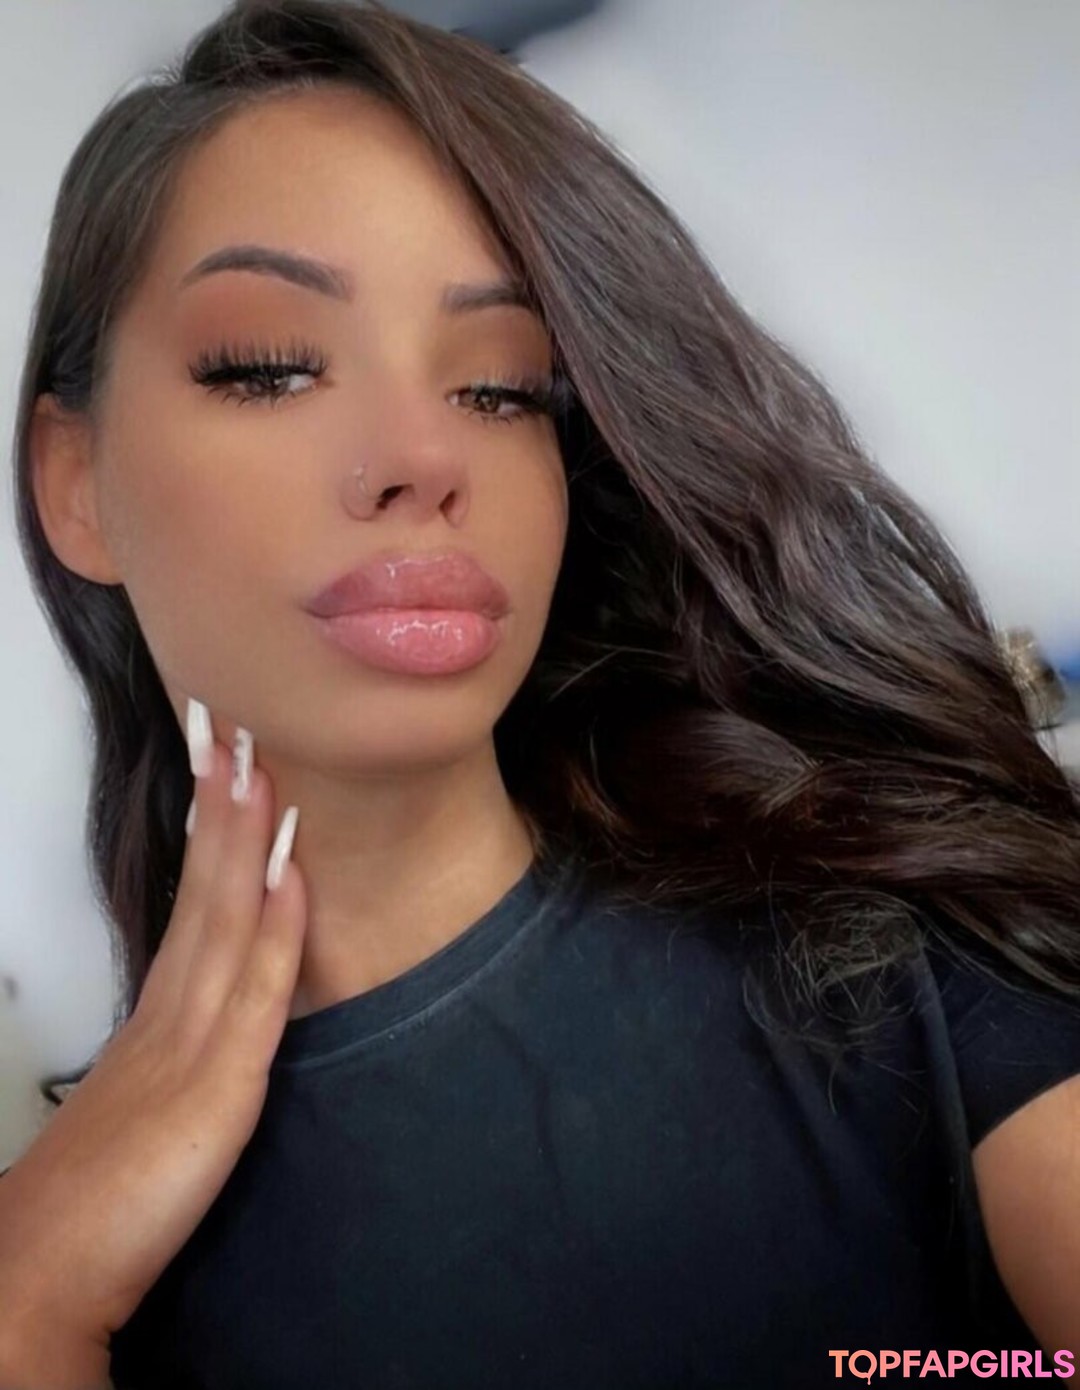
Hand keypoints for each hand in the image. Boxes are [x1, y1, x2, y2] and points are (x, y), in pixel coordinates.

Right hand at [0, 700, 306, 1378]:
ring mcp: (191, 1040)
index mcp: (164, 1008)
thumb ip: (186, 1044)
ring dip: (248, 837)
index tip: (229, 760)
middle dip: (227, 801)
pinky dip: (275, 928)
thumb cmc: (98, 1190)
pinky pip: (253, 993)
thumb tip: (221, 994)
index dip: (218, 828)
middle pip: (207, 886)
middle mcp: (174, 1006)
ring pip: (226, 918)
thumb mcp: (150, 1098)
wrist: (42, 1269)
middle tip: (236, 720)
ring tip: (260, 760)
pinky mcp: (215, 1088)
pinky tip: (291, 875)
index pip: (198, 897)